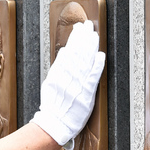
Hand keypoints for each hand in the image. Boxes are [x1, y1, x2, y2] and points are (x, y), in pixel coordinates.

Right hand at [31, 20, 105, 147]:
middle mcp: (67, 77)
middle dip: (83, 37)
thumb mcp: (49, 85)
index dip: (75, 39)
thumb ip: (57, 69)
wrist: (54, 124)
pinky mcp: (85, 94)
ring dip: (90, 47)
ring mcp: (76, 85)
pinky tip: (100, 55)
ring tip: (94, 35)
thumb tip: (63, 53)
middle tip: (89, 25)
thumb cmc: (52, 107)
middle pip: (76, 53)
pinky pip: (92, 78)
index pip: (68, 52)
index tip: (79, 28)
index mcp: (57, 74)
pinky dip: (97, 66)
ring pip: (84, 62)